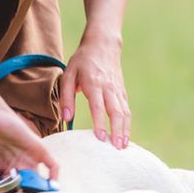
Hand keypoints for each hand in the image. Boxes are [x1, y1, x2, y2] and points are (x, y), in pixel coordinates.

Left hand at [60, 34, 130, 148]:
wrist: (103, 44)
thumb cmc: (82, 61)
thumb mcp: (68, 74)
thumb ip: (66, 97)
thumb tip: (66, 118)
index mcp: (94, 84)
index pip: (98, 106)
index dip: (100, 122)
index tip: (100, 138)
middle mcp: (108, 88)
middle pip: (116, 112)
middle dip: (117, 130)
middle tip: (117, 148)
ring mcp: (118, 90)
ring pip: (124, 112)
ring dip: (125, 130)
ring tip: (123, 146)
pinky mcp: (122, 91)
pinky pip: (126, 109)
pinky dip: (127, 123)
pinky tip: (125, 135)